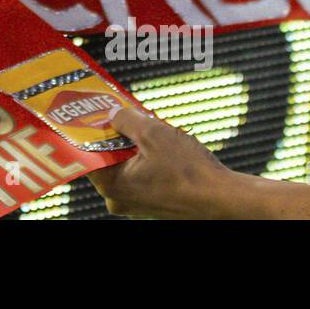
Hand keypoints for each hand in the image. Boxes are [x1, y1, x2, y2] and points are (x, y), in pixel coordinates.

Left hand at [86, 107, 234, 217]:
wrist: (223, 199)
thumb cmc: (189, 172)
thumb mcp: (153, 133)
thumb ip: (125, 119)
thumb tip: (113, 114)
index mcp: (111, 185)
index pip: (86, 152)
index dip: (89, 128)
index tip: (89, 110)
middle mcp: (119, 197)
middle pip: (105, 156)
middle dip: (114, 132)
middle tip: (119, 109)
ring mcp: (135, 201)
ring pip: (125, 163)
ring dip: (133, 142)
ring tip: (146, 122)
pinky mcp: (152, 200)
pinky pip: (140, 171)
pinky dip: (145, 155)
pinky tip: (160, 140)